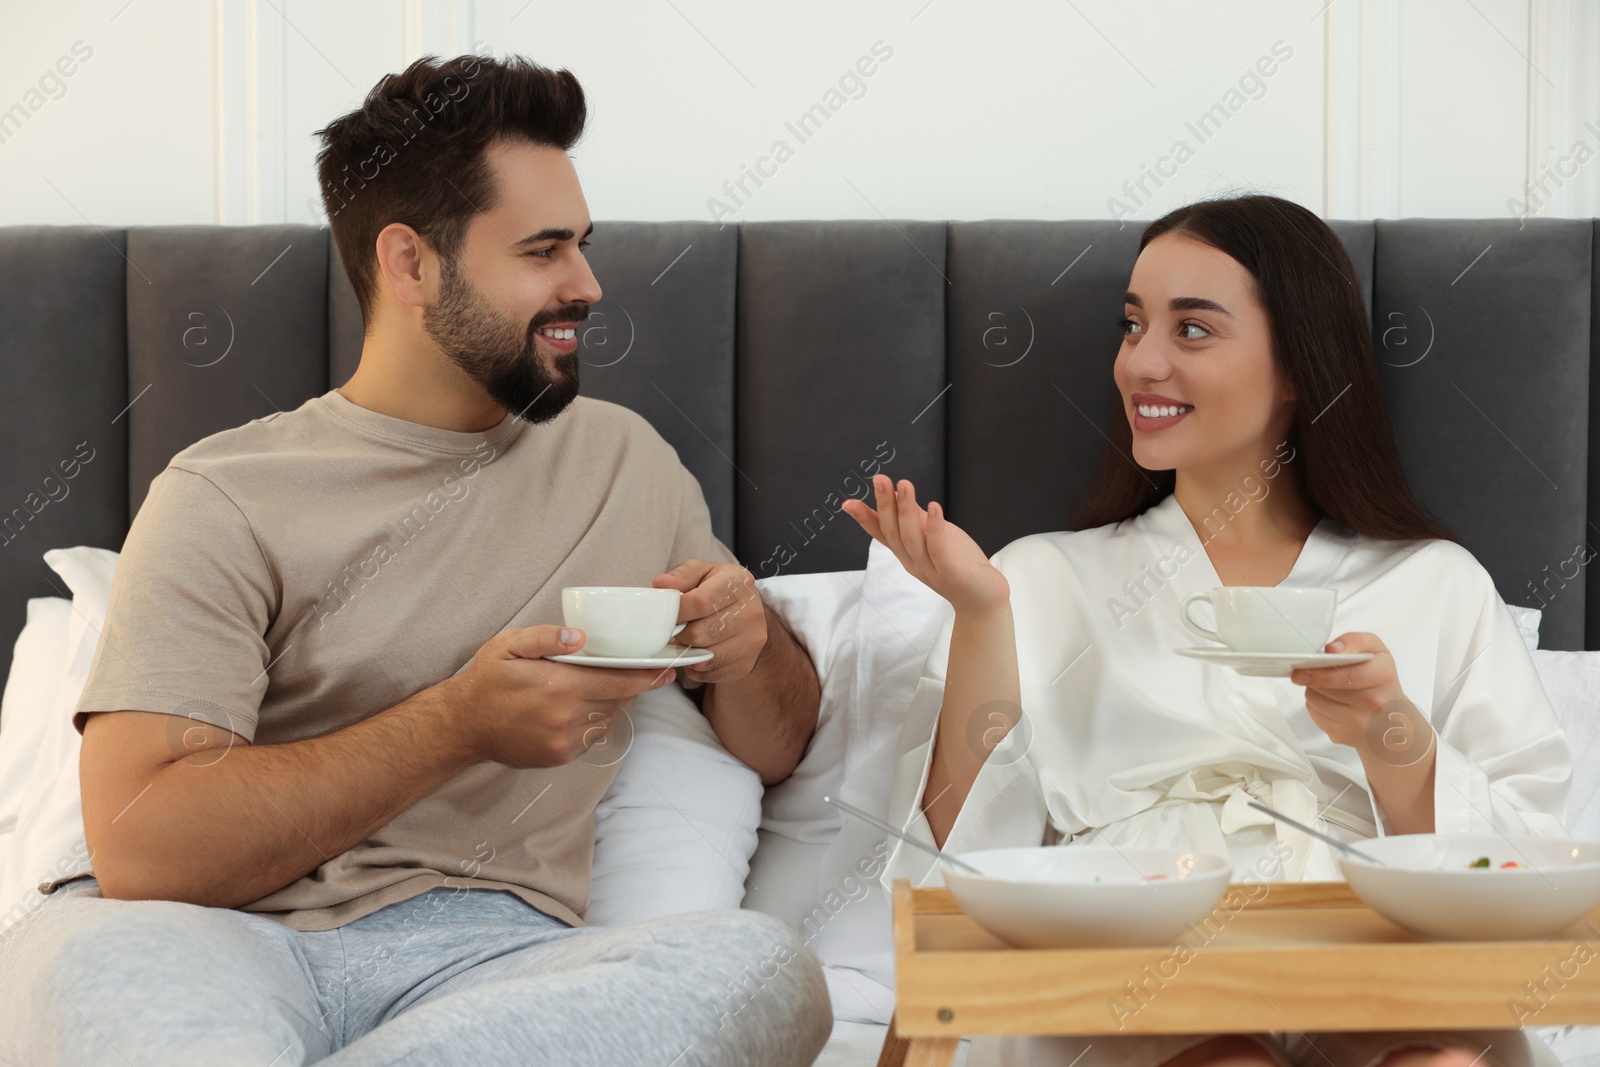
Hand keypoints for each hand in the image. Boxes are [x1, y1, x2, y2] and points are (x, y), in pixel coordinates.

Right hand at [445, 625, 674, 768]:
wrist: (462, 726)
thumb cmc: (486, 680)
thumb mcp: (509, 645)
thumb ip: (546, 638)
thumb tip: (580, 637)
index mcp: (558, 686)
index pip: (618, 681)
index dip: (647, 676)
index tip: (667, 670)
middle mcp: (566, 717)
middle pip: (618, 700)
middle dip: (628, 686)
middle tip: (631, 671)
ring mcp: (563, 741)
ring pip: (606, 719)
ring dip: (610, 704)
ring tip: (596, 688)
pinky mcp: (559, 756)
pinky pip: (590, 737)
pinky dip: (593, 721)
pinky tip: (577, 708)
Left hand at [653, 561, 766, 682]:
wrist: (749, 615)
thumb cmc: (720, 591)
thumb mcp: (703, 573)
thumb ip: (682, 575)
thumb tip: (662, 584)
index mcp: (739, 583)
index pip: (700, 602)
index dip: (677, 612)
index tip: (667, 614)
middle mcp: (751, 613)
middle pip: (700, 634)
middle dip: (680, 634)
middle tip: (677, 628)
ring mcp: (751, 641)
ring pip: (703, 657)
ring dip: (687, 651)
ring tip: (687, 640)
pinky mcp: (745, 664)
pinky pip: (708, 673)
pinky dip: (696, 667)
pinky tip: (698, 653)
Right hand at [841, 474, 1008, 615]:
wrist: (984, 600)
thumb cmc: (960, 564)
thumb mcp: (934, 536)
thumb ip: (916, 519)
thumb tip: (898, 494)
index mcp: (906, 553)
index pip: (882, 534)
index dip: (865, 519)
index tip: (848, 503)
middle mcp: (913, 562)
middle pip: (893, 532)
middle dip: (885, 505)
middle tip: (880, 479)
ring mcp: (931, 569)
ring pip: (912, 539)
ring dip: (907, 510)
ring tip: (905, 485)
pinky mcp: (951, 573)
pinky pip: (938, 549)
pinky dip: (934, 528)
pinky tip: (933, 507)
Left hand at [1290, 632, 1433, 762]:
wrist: (1393, 718)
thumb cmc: (1381, 680)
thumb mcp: (1376, 650)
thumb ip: (1354, 641)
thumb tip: (1332, 649)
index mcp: (1383, 677)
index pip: (1347, 676)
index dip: (1321, 673)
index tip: (1302, 671)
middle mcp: (1374, 704)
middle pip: (1324, 688)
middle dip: (1314, 677)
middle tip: (1313, 671)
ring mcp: (1358, 724)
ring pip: (1314, 700)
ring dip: (1314, 689)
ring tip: (1330, 686)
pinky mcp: (1342, 735)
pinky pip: (1314, 714)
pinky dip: (1316, 705)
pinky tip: (1331, 701)